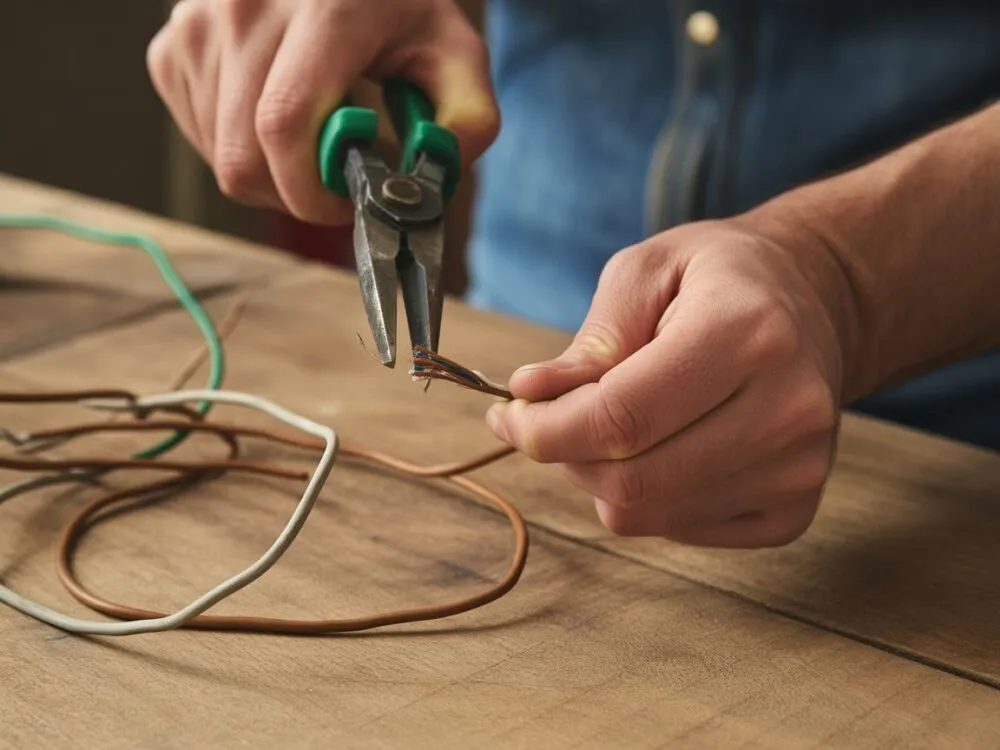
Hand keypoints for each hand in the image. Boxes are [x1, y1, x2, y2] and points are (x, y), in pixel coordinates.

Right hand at [146, 0, 497, 223]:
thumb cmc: (398, 12)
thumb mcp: (455, 54)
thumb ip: (466, 121)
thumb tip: (429, 187)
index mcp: (322, 7)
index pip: (285, 123)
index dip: (311, 191)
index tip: (347, 202)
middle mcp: (245, 8)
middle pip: (244, 158)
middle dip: (294, 195)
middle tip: (336, 181)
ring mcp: (198, 26)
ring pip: (221, 159)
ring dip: (272, 177)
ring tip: (312, 140)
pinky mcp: (173, 47)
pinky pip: (202, 138)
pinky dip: (243, 152)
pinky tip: (276, 122)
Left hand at [485, 219, 857, 547]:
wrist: (811, 305)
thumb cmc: (717, 280)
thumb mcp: (646, 272)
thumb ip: (590, 341)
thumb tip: (529, 397)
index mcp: (748, 333)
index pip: (621, 418)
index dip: (545, 429)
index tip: (507, 415)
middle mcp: (788, 409)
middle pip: (632, 480)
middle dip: (566, 455)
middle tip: (551, 419)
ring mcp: (799, 470)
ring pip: (647, 515)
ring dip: (601, 478)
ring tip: (613, 425)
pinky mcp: (793, 511)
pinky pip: (679, 530)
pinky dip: (647, 497)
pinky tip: (663, 447)